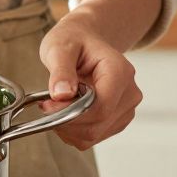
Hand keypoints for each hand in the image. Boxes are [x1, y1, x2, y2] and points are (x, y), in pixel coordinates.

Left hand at [37, 14, 142, 149]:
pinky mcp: (117, 120)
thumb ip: (61, 70)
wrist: (85, 40)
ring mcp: (126, 108)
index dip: (70, 113)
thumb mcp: (60, 48)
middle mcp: (129, 92)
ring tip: (57, 105)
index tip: (48, 105)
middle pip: (96, 125)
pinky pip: (93, 136)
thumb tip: (62, 94)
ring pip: (94, 135)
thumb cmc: (74, 41)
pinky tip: (66, 112)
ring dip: (68, 127)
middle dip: (66, 121)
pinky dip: (74, 131)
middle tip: (47, 104)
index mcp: (119, 72)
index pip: (100, 108)